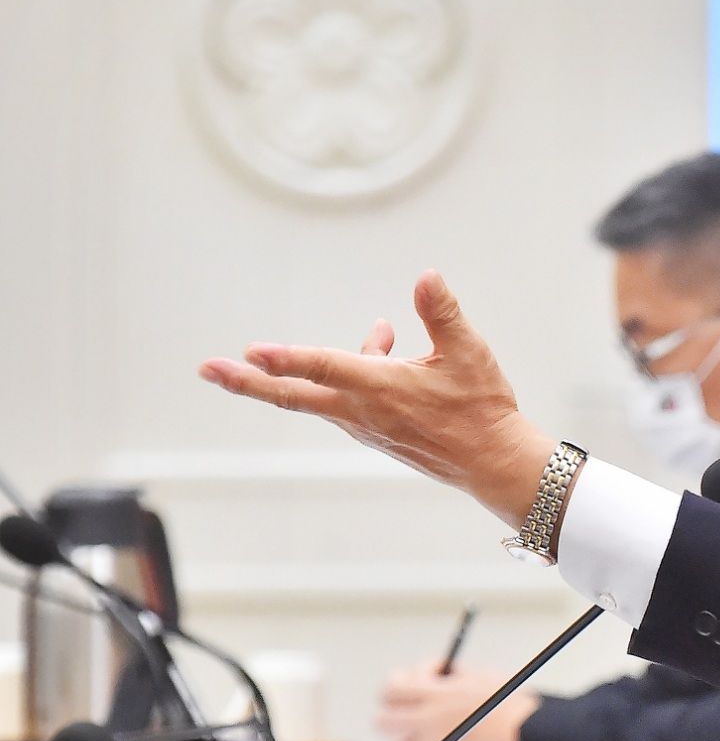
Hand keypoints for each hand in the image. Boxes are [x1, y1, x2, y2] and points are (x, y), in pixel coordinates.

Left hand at [198, 271, 556, 526]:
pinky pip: (345, 399)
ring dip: (320, 365)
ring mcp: (364, 425)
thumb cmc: (482, 409)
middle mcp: (362, 411)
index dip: (286, 358)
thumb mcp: (468, 353)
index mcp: (381, 389)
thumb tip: (426, 277)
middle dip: (247, 381)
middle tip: (206, 369)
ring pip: (321, 393)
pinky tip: (387, 349)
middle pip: (292, 395)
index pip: (324, 367)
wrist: (492, 463)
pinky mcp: (373, 432)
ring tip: (383, 333)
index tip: (251, 352)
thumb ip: (441, 313)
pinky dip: (351, 374)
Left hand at [375, 661, 538, 740]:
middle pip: (382, 719)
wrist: (529, 736)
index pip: (391, 687)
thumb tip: (435, 675)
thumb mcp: (478, 676)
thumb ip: (449, 676)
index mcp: (435, 695)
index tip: (427, 677)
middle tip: (416, 704)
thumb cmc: (510, 703)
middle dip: (395, 710)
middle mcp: (426, 722)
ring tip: (430, 727)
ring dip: (407, 735)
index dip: (404, 679)